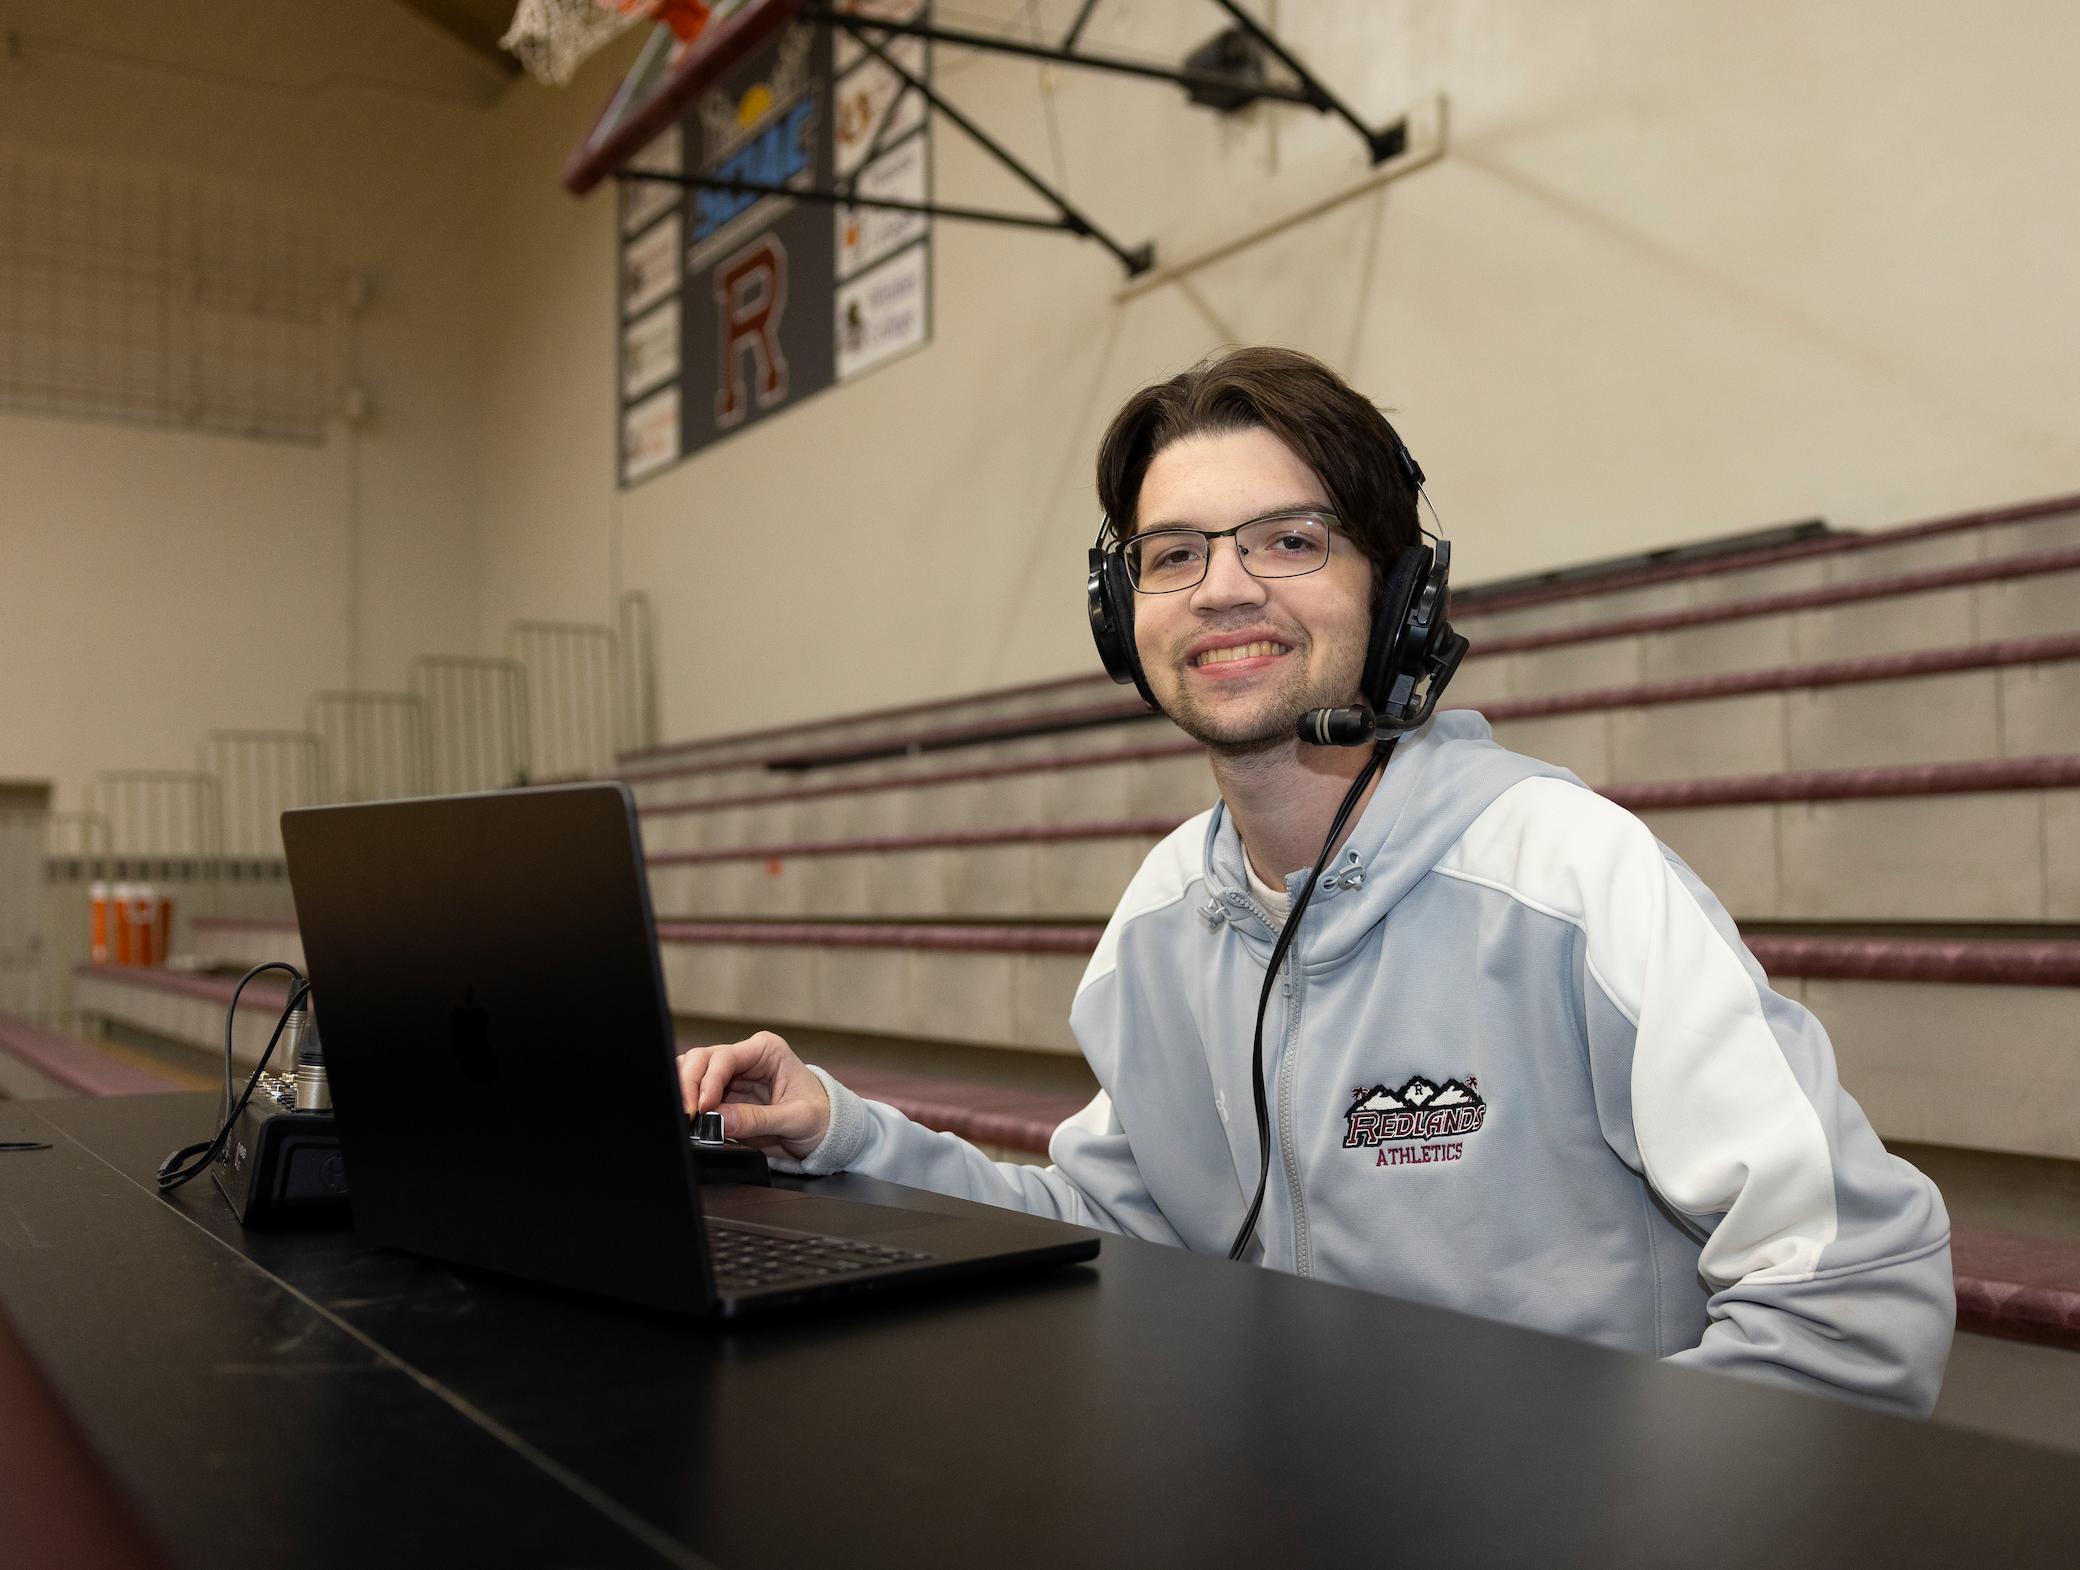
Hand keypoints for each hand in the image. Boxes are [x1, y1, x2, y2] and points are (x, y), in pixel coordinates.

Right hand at [676, 1030, 830, 1158]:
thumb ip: (759, 1119)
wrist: (825, 1132)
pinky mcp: (723, 1097)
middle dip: (689, 1084)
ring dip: (684, 1093)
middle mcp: (745, 1058)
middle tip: (687, 1114)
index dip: (709, 1080)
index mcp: (766, 1050)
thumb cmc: (820, 1117)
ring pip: (692, 1072)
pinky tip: (690, 1122)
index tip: (703, 1107)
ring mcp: (731, 1077)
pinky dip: (688, 1105)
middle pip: (700, 1060)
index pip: (725, 1057)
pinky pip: (696, 1095)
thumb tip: (720, 1120)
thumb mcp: (796, 1119)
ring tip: (687, 1119)